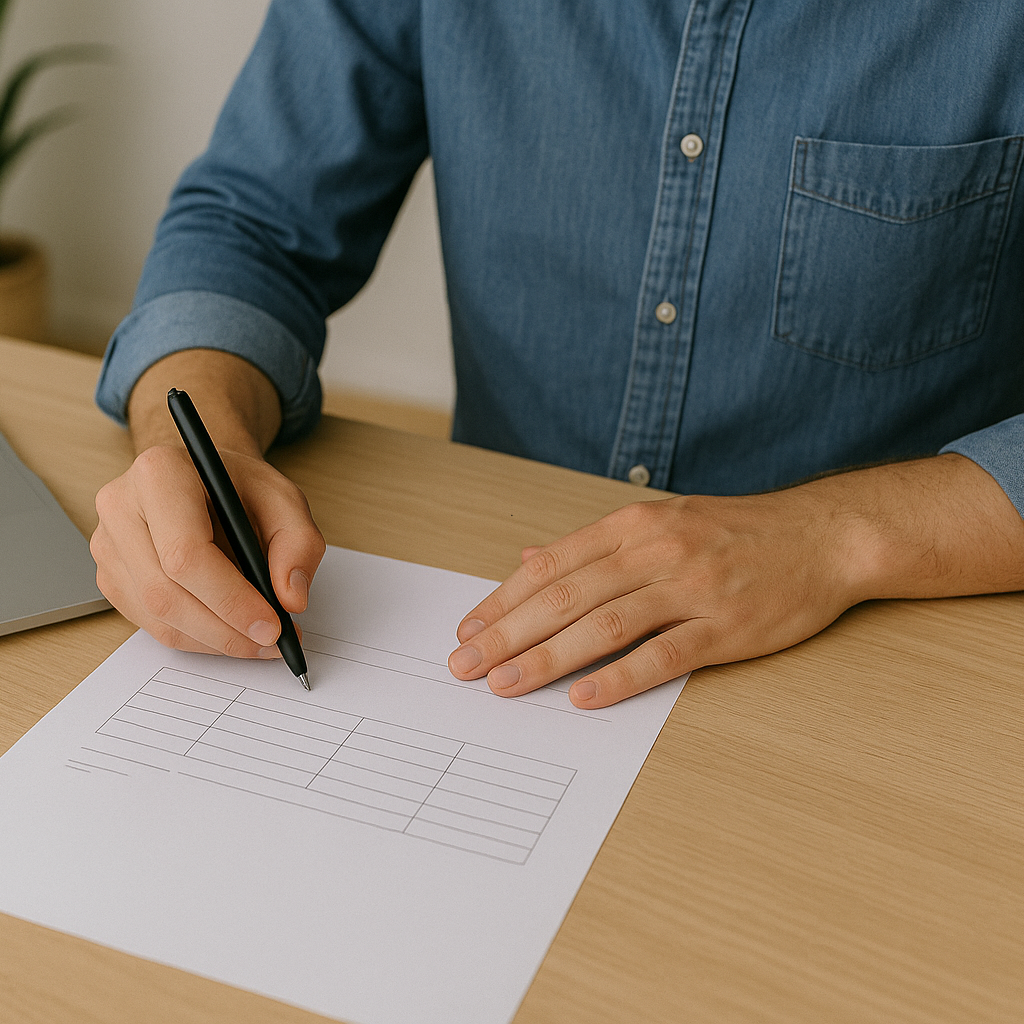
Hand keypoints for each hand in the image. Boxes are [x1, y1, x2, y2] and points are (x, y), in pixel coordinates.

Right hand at [92, 443, 324, 656]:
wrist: (205, 480)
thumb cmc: (241, 487)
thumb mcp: (285, 500)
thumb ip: (299, 545)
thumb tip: (290, 599)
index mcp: (160, 474)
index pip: (185, 554)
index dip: (230, 600)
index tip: (271, 625)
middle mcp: (121, 507)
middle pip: (165, 592)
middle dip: (225, 629)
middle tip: (271, 642)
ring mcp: (109, 545)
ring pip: (157, 615)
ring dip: (213, 640)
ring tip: (257, 640)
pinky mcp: (111, 576)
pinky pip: (151, 623)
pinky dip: (197, 638)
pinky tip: (229, 630)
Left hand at [447, 489, 860, 707]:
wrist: (822, 536)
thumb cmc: (735, 531)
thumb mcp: (659, 521)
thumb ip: (593, 546)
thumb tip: (529, 561)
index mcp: (634, 525)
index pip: (552, 566)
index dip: (503, 600)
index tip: (469, 629)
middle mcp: (656, 551)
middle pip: (566, 596)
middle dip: (508, 634)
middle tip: (465, 665)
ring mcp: (692, 588)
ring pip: (604, 625)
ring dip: (547, 658)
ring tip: (505, 684)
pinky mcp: (727, 626)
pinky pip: (665, 655)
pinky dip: (621, 677)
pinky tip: (584, 697)